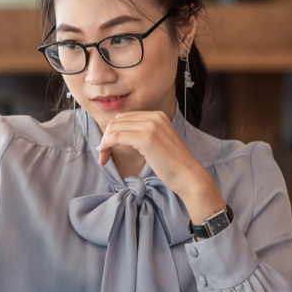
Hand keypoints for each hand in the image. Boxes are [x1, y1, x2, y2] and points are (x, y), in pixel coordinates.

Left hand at [96, 110, 224, 225]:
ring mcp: (150, 126)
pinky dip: (106, 146)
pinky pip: (116, 137)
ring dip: (104, 143)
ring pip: (113, 128)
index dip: (112, 131)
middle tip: (102, 153)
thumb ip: (142, 133)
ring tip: (103, 157)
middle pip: (117, 121)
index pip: (124, 117)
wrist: (188, 176)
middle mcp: (154, 116)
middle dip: (106, 137)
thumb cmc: (172, 164)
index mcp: (157, 115)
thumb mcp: (158, 141)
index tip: (107, 146)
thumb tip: (117, 134)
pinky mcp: (146, 138)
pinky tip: (105, 157)